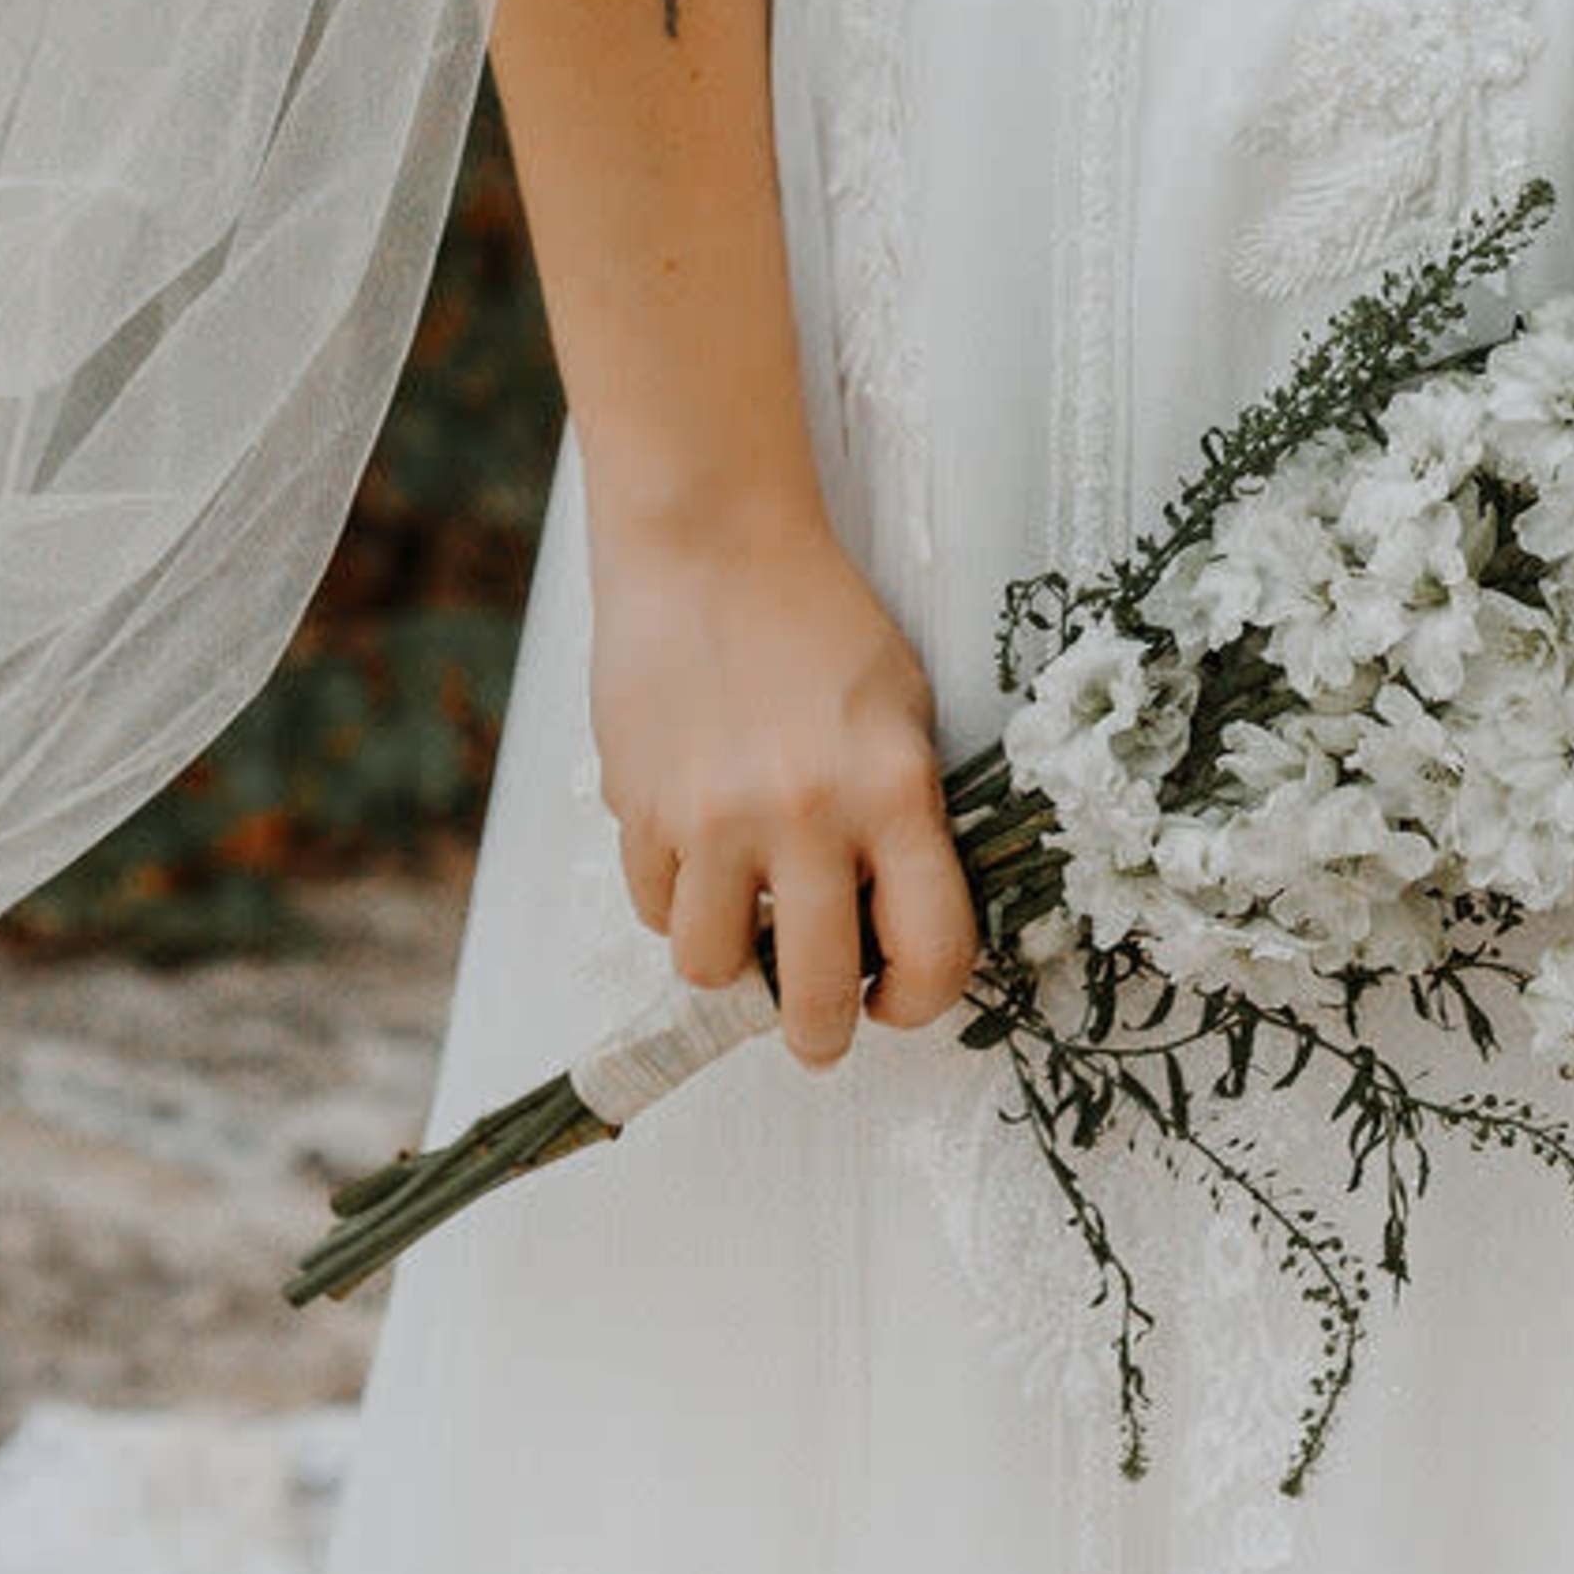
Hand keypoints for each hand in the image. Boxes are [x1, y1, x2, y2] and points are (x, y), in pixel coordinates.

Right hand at [586, 492, 983, 1065]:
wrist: (710, 539)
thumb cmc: (820, 620)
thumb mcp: (902, 710)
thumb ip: (906, 819)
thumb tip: (891, 930)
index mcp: (895, 788)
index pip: (933, 953)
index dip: (921, 1004)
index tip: (899, 1001)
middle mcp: (806, 813)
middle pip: (816, 997)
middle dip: (820, 1034)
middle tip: (817, 1026)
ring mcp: (713, 814)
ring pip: (714, 967)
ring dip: (733, 960)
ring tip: (745, 920)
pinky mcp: (639, 803)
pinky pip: (654, 905)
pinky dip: (676, 899)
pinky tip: (697, 853)